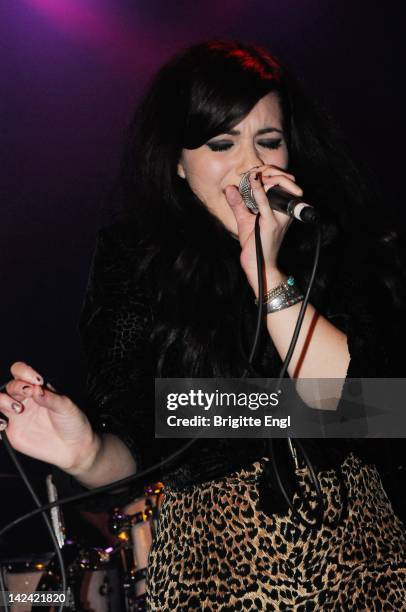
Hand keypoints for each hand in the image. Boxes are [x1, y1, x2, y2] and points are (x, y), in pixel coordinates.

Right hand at [0, 362, 98, 474]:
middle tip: (28, 393)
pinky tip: (4, 424)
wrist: (73, 448)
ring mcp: (17, 414)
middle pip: (10, 386)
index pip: (22, 373)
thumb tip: (37, 389)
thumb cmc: (73, 423)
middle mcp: (26, 399)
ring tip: (18, 409)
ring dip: (1, 401)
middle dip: (16, 387)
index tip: (36, 380)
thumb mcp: (66, 407)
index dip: (24, 372)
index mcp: (38, 389)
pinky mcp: (13, 430)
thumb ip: (51, 398)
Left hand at [224, 165, 302, 295]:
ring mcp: (278, 217)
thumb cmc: (255, 246)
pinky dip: (258, 188)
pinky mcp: (270, 223)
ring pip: (276, 186)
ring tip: (253, 172)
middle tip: (254, 171)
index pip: (283, 183)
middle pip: (283, 180)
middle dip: (269, 170)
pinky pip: (264, 202)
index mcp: (282, 210)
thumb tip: (230, 188)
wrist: (259, 267)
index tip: (253, 171)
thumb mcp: (245, 221)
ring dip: (265, 175)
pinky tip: (252, 178)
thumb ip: (239, 204)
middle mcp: (284, 212)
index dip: (269, 172)